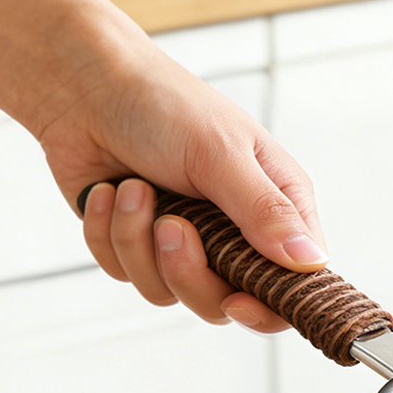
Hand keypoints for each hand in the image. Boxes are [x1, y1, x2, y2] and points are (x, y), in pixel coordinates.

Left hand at [37, 41, 324, 331]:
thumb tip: (309, 263)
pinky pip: (123, 272)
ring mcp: (186, 241)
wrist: (83, 86)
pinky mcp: (135, 244)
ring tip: (132, 188)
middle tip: (170, 226)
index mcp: (275, 207)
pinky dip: (107, 233)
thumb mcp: (220, 153)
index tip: (237, 301)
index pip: (293, 283)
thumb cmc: (162, 104)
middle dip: (187, 271)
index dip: (269, 306)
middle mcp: (235, 231)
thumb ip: (264, 211)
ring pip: (167, 292)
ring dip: (137, 241)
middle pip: (223, 302)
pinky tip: (108, 190)